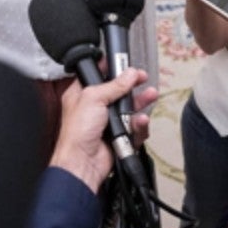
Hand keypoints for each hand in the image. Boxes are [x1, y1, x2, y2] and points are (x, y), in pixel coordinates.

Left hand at [49, 68, 158, 192]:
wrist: (83, 162)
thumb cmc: (77, 132)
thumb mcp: (93, 98)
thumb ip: (114, 85)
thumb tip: (129, 73)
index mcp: (82, 95)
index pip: (99, 76)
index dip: (113, 69)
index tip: (126, 65)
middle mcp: (95, 108)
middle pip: (119, 91)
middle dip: (133, 85)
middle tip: (143, 78)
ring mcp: (108, 122)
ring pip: (130, 109)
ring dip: (141, 103)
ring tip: (150, 96)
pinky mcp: (119, 136)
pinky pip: (135, 127)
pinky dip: (139, 125)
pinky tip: (140, 121)